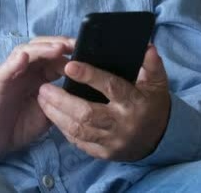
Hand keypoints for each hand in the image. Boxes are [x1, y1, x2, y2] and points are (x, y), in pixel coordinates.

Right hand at [0, 36, 74, 160]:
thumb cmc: (19, 126)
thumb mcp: (49, 114)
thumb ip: (62, 100)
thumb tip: (83, 90)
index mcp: (38, 76)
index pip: (55, 57)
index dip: (70, 53)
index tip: (87, 52)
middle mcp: (24, 70)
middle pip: (42, 48)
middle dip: (59, 44)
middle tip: (76, 44)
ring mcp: (10, 74)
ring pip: (25, 52)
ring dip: (42, 49)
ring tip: (58, 48)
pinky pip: (5, 69)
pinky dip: (14, 61)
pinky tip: (24, 57)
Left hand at [36, 44, 170, 161]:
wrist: (158, 140)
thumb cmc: (152, 104)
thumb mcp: (157, 83)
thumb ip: (152, 65)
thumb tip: (147, 47)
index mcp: (134, 103)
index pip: (111, 88)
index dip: (90, 76)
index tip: (69, 65)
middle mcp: (122, 125)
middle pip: (87, 113)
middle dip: (62, 101)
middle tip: (44, 87)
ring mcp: (112, 142)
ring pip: (79, 130)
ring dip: (57, 115)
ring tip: (42, 99)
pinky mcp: (104, 153)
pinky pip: (79, 142)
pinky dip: (64, 129)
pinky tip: (52, 115)